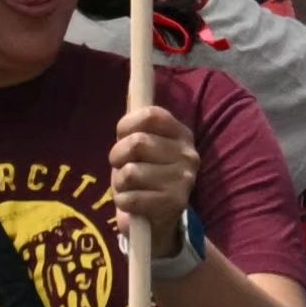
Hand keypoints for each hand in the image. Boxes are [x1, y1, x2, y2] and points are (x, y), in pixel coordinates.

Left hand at [109, 99, 200, 248]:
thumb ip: (138, 120)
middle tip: (121, 166)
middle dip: (118, 156)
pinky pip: (132, 198)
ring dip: (120, 183)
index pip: (149, 115)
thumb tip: (132, 84)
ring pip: (131, 172)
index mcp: (180, 133)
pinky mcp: (174, 204)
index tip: (121, 136)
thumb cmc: (146, 175)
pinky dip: (123, 202)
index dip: (126, 125)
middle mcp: (188, 154)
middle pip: (136, 143)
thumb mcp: (143, 145)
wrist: (160, 221)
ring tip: (128, 187)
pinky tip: (132, 203)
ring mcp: (184, 180)